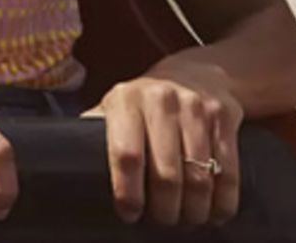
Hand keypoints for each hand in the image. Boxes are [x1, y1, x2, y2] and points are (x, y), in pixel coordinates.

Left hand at [89, 62, 243, 225]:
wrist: (196, 73)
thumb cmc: (145, 102)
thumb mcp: (115, 107)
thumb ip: (95, 133)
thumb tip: (68, 165)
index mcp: (125, 100)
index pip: (125, 154)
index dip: (128, 191)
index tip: (130, 214)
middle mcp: (160, 100)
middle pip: (165, 173)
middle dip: (164, 209)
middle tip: (162, 222)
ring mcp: (195, 108)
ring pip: (198, 176)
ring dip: (193, 210)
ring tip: (186, 221)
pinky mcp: (224, 118)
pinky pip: (228, 171)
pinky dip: (222, 201)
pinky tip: (213, 214)